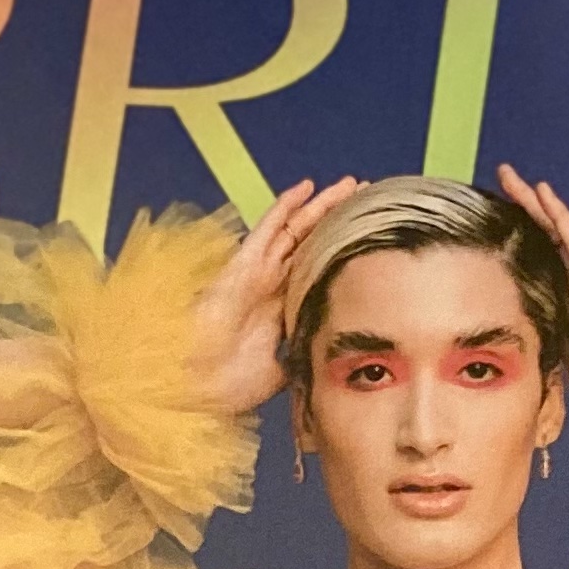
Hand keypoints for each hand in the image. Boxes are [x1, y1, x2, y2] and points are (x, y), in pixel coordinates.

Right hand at [188, 177, 361, 413]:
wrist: (199, 384)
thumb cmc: (229, 383)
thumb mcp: (280, 373)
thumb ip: (299, 360)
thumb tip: (324, 361)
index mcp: (280, 308)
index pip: (315, 270)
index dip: (340, 252)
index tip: (369, 239)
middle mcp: (271, 285)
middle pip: (310, 244)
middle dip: (338, 221)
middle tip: (367, 198)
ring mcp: (257, 272)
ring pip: (295, 230)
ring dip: (321, 206)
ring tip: (349, 184)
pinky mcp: (243, 264)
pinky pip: (267, 227)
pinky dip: (285, 206)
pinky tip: (305, 187)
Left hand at [498, 170, 568, 418]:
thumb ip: (553, 340)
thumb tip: (524, 340)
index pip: (545, 259)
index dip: (524, 237)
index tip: (499, 220)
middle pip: (549, 237)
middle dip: (526, 208)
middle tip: (504, 179)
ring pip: (558, 230)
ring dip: (535, 202)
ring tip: (513, 176)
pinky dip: (558, 215)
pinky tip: (543, 193)